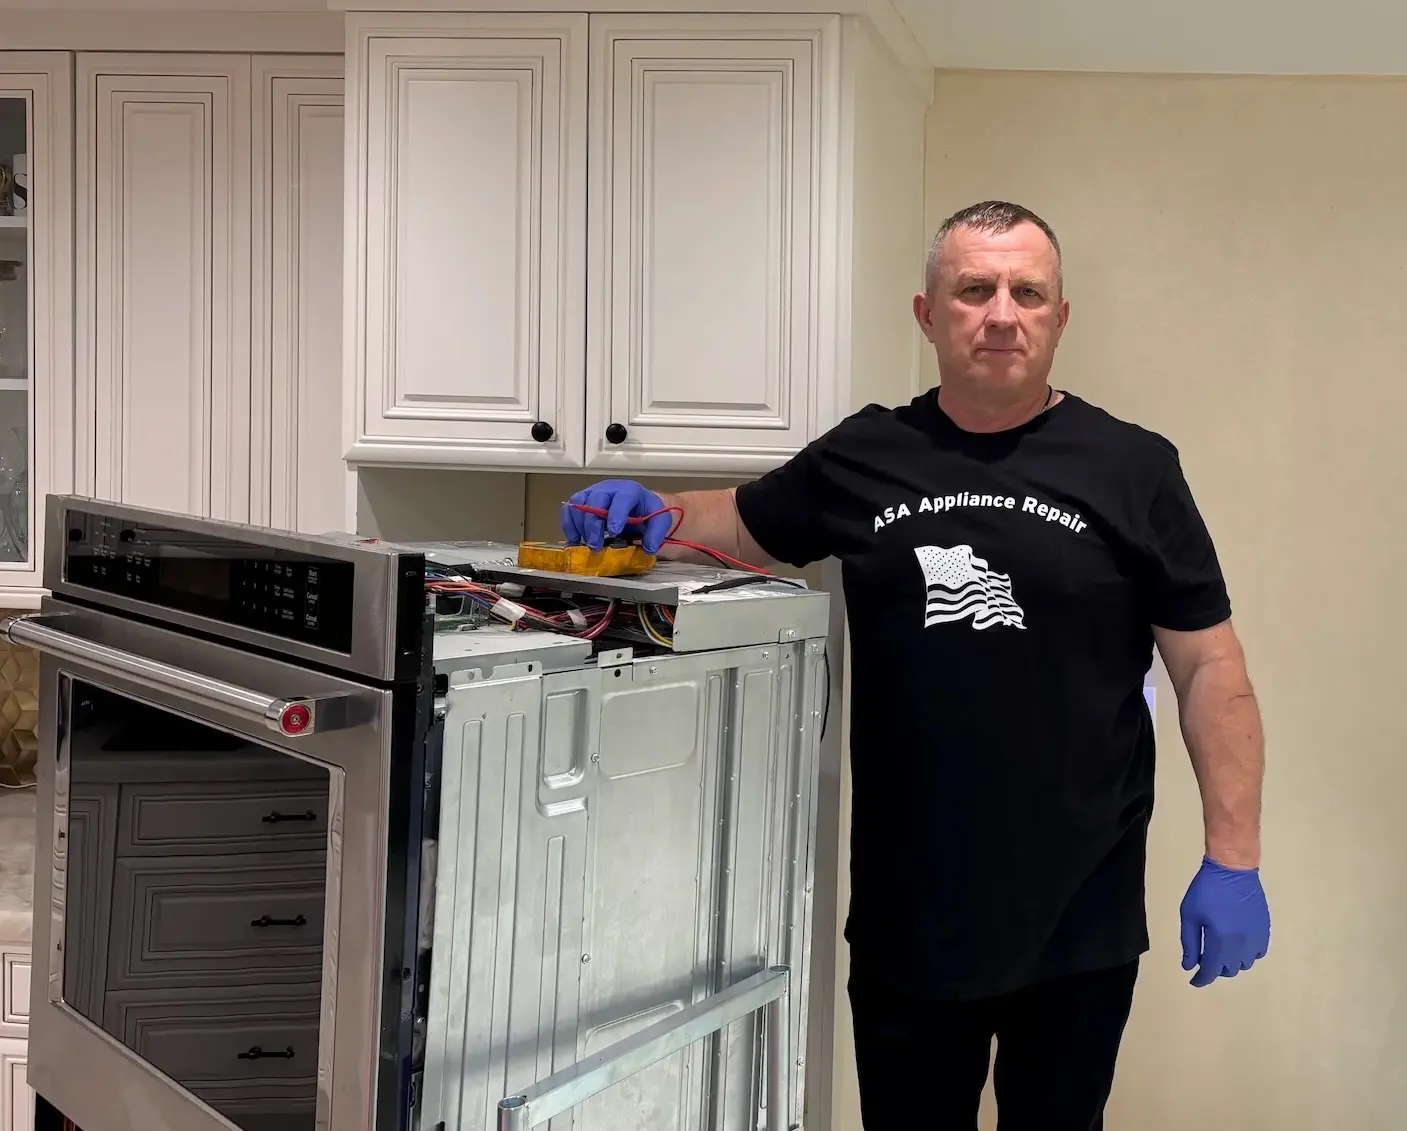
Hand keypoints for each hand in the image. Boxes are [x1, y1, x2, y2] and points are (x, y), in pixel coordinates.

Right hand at [561, 480, 672, 553]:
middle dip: (593, 525)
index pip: (622, 498)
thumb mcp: (660, 521)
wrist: (638, 506)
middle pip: (595, 499)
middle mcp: (609, 488)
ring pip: (578, 503)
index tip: (614, 532)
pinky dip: (568, 525)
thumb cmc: (647, 512)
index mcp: (630, 491)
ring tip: (586, 545)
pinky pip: (569, 509)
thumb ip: (657, 533)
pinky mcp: (582, 501)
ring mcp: (593, 493)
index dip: (616, 514)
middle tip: (596, 546)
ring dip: (579, 526)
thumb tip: (648, 548)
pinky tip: (575, 540)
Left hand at [1178, 856, 1269, 986]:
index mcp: (1221, 941)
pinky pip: (1258, 953)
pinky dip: (1246, 954)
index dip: (1202, 979)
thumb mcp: (1190, 915)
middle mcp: (1242, 945)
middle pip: (1229, 969)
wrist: (1233, 869)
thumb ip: (1190, 943)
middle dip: (1215, 968)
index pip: (1212, 970)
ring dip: (1231, 962)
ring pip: (1245, 964)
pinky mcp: (1264, 930)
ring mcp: (1256, 938)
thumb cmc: (1206, 890)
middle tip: (1204, 957)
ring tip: (1219, 948)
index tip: (1194, 980)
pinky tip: (1236, 943)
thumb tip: (1190, 966)